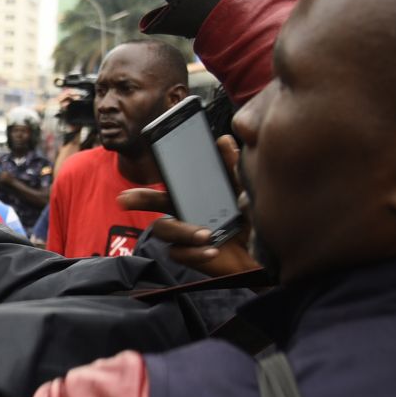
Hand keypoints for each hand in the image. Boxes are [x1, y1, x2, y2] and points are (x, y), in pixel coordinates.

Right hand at [117, 135, 261, 276]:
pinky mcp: (190, 255)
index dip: (153, 171)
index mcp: (196, 193)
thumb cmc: (256, 220)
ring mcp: (185, 234)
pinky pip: (177, 253)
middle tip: (125, 199)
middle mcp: (186, 211)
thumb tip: (222, 140)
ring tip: (207, 234)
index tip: (142, 162)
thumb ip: (234, 169)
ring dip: (182, 230)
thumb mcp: (248, 190)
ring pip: (163, 229)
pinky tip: (212, 250)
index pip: (170, 180)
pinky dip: (193, 252)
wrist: (270, 254)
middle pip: (154, 203)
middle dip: (139, 198)